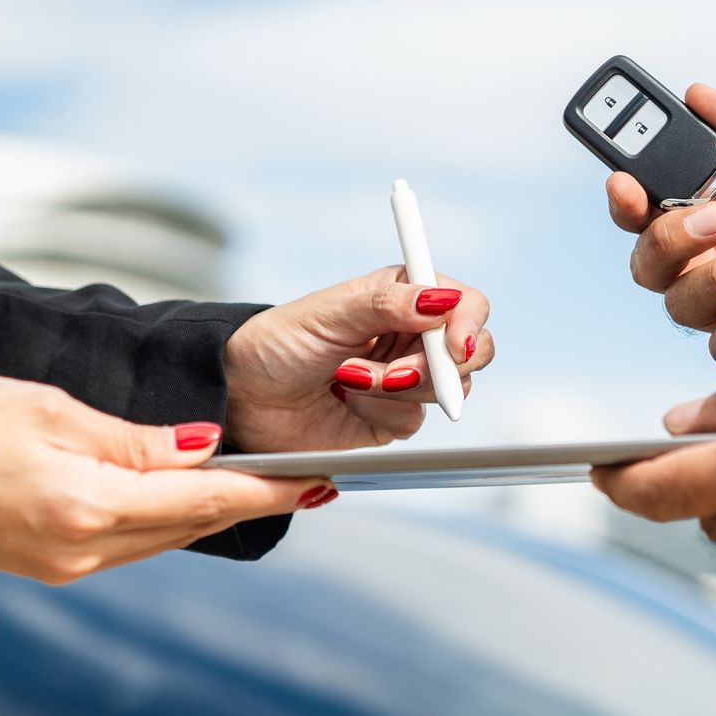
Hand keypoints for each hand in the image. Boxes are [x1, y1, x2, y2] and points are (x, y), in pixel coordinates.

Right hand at [0, 376, 332, 584]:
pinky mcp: (49, 567)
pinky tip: (185, 499)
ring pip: (162, 539)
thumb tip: (204, 451)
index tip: (317, 481)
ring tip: (258, 486)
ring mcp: (65, 568)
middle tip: (306, 480)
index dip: (266, 492)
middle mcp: (82, 552)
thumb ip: (135, 440)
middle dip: (248, 503)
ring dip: (208, 514)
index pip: (202, 501)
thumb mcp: (51, 410)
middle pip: (189, 527)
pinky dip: (164, 521)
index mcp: (86, 507)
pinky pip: (129, 545)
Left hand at [223, 266, 493, 452]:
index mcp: (403, 295)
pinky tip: (347, 402)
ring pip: (447, 389)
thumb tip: (441, 299)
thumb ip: (388, 304)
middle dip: (438, 366)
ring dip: (397, 388)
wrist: (244, 399)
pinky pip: (415, 420)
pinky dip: (382, 412)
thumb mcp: (329, 313)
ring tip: (347, 378)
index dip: (468, 324)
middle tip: (396, 375)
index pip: (465, 303)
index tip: (455, 346)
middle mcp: (412, 335)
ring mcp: (406, 379)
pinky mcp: (393, 417)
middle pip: (472, 351)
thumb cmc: (278, 343)